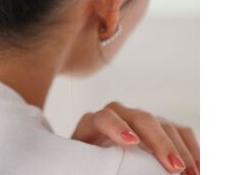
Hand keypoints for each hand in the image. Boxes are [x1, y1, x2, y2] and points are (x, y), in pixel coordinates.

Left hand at [71, 101, 199, 173]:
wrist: (91, 154)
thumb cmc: (87, 162)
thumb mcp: (87, 162)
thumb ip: (97, 165)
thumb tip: (115, 169)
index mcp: (93, 124)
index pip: (105, 117)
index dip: (116, 127)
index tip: (131, 142)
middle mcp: (117, 114)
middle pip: (140, 118)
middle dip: (159, 141)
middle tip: (174, 166)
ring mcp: (138, 118)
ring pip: (162, 123)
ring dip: (179, 148)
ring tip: (191, 173)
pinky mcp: (155, 126)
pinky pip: (177, 129)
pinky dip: (189, 146)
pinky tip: (197, 166)